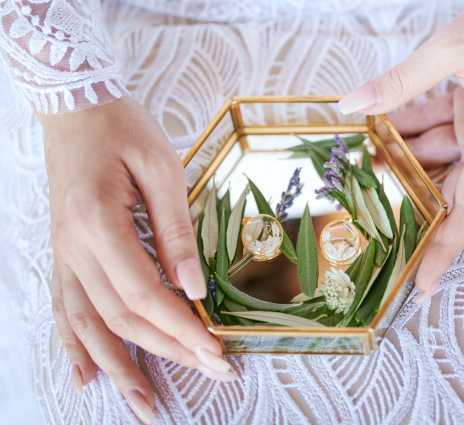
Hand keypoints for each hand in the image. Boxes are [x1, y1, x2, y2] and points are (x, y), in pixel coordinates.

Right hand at [42, 98, 235, 423]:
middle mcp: (74, 249)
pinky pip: (65, 310)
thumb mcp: (162, 169)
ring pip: (89, 325)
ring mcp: (64, 255)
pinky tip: (87, 376)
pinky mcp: (64, 254)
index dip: (183, 329)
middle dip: (169, 351)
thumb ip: (176, 231)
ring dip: (119, 368)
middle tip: (211, 373)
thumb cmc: (123, 131)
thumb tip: (194, 287)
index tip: (218, 352)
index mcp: (99, 224)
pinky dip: (76, 347)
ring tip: (144, 404)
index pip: (145, 295)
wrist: (76, 111)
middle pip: (122, 317)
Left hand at [339, 0, 463, 300]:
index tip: (426, 282)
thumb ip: (400, 81)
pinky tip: (380, 123)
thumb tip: (352, 104)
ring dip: (402, 160)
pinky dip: (409, 124)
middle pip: (446, 191)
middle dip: (413, 208)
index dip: (446, 248)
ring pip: (435, 156)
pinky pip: (435, 124)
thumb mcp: (451, 49)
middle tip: (375, 228)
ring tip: (363, 166)